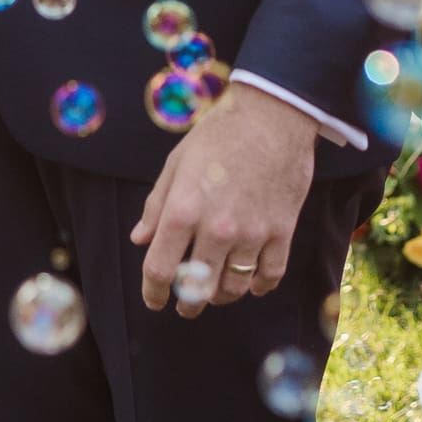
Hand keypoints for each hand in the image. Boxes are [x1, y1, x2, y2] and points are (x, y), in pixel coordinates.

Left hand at [130, 82, 317, 314]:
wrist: (272, 116)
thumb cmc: (218, 135)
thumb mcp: (176, 164)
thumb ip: (156, 205)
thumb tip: (139, 238)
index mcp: (183, 210)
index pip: (160, 269)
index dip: (153, 292)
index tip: (154, 300)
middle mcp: (216, 229)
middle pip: (197, 288)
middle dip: (188, 302)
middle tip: (186, 305)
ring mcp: (252, 233)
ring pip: (234, 288)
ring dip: (222, 297)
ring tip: (216, 294)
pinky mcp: (281, 231)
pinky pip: (269, 276)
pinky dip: (258, 286)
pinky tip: (251, 284)